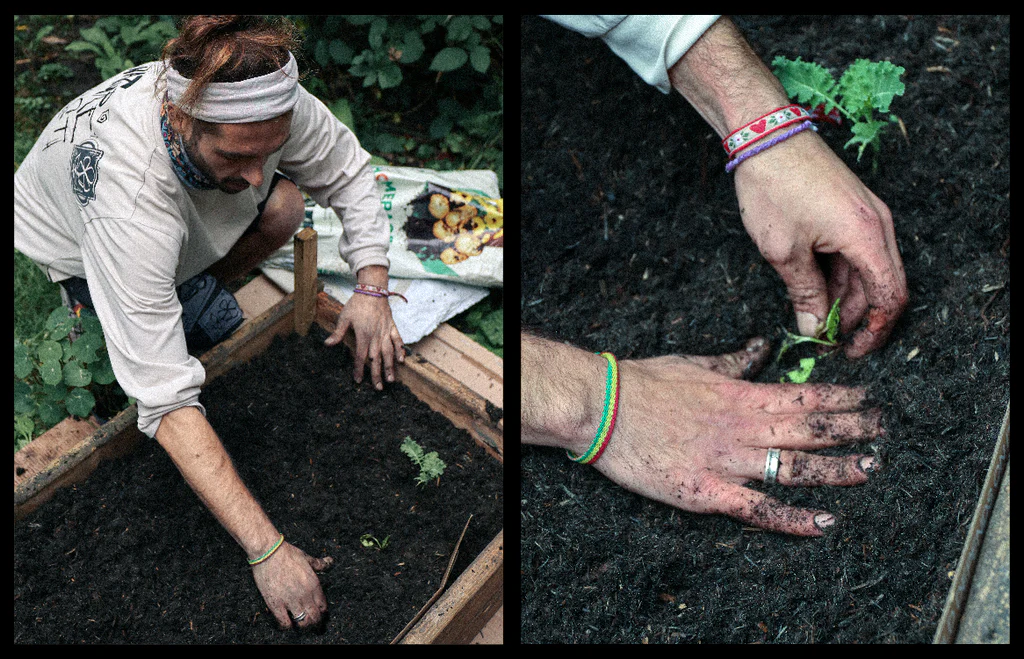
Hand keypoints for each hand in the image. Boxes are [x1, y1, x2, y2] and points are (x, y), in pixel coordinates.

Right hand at [251, 541, 333, 628]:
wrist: (268, 552)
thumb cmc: (287, 553)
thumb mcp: (307, 558)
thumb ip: (320, 564)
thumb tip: (330, 561)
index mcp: (314, 584)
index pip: (323, 606)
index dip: (321, 611)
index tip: (317, 611)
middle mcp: (305, 595)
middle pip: (315, 617)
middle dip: (314, 621)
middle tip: (310, 621)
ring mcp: (290, 601)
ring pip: (303, 622)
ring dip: (303, 625)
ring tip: (300, 623)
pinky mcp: (276, 605)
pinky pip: (285, 623)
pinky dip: (287, 626)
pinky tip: (287, 622)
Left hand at [324, 290, 403, 389]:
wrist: (372, 290)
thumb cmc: (356, 304)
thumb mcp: (344, 317)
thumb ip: (338, 333)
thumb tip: (327, 344)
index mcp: (363, 335)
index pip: (361, 357)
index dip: (359, 369)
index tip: (358, 380)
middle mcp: (376, 336)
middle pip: (376, 359)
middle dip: (377, 374)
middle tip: (378, 388)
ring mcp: (385, 332)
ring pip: (388, 353)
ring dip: (390, 367)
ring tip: (391, 380)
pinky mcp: (392, 327)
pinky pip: (397, 340)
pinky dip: (400, 350)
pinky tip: (401, 360)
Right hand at [586, 338, 882, 535]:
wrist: (602, 407)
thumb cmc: (642, 383)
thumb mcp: (693, 363)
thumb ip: (733, 362)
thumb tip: (759, 349)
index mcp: (739, 395)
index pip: (802, 395)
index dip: (840, 399)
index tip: (868, 400)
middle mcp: (741, 427)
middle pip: (809, 429)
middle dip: (851, 430)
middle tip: (884, 432)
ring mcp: (726, 461)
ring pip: (794, 467)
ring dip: (837, 469)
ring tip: (870, 469)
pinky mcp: (706, 492)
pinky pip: (758, 508)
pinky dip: (793, 518)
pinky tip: (824, 523)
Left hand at [733, 129, 908, 357]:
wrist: (766, 135)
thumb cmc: (773, 188)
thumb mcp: (784, 252)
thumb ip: (805, 294)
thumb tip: (816, 330)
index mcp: (867, 236)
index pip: (890, 297)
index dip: (873, 331)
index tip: (850, 351)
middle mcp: (877, 225)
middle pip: (881, 286)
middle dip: (855, 318)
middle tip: (823, 340)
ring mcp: (866, 216)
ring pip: (865, 271)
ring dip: (843, 298)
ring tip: (810, 316)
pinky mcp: (851, 210)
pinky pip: (854, 253)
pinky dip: (837, 275)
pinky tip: (811, 288)